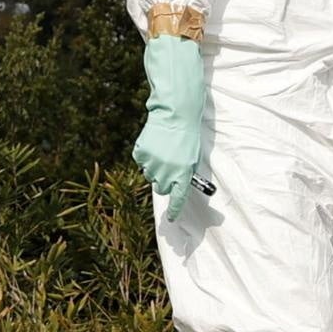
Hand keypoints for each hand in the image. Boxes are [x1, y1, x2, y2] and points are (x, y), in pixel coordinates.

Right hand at [131, 35, 207, 202]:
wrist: (176, 113)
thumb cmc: (188, 135)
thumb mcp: (191, 158)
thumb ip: (183, 173)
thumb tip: (175, 186)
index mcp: (182, 175)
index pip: (177, 199)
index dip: (174, 210)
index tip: (171, 217)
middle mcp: (166, 173)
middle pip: (160, 188)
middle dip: (164, 182)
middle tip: (169, 167)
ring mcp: (152, 164)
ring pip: (149, 175)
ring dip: (155, 167)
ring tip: (163, 150)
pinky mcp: (141, 154)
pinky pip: (141, 162)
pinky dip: (146, 156)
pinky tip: (154, 144)